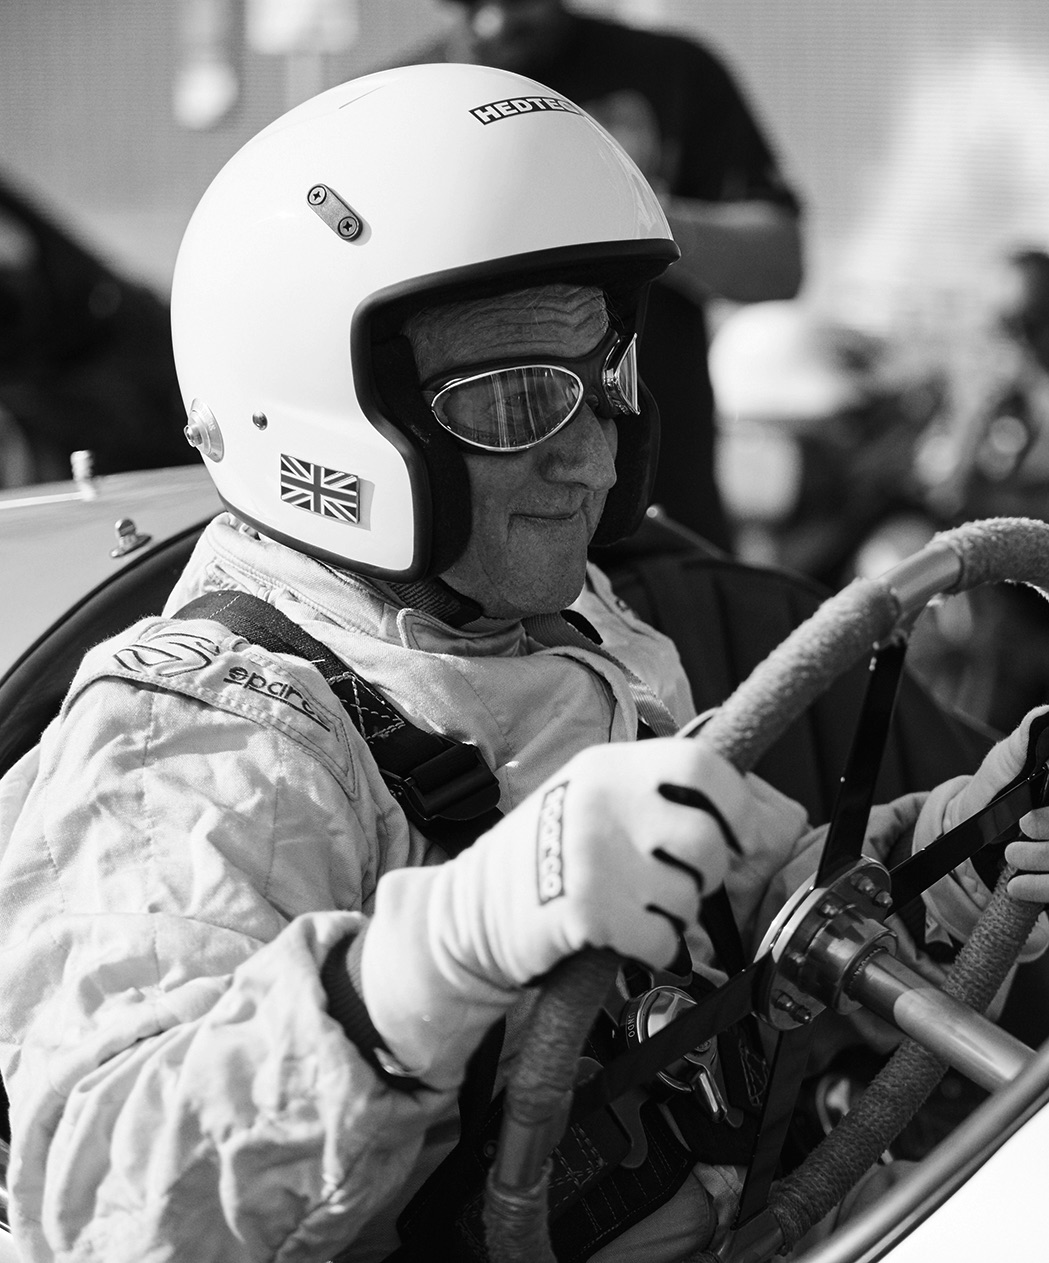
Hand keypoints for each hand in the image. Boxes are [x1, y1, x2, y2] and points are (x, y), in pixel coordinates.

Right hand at [360, 736, 764, 1085]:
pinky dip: (658, 949)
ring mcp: (593, 856)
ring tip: (640, 908)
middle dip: (706, 874)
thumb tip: (732, 800)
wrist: (469, 911)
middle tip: (682, 883)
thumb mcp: (588, 793)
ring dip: (677, 914)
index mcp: (609, 766)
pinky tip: (630, 939)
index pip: (702, 767)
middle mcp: (603, 802)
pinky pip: (662, 938)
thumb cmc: (541, 855)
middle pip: (704, 841)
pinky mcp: (586, 911)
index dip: (736, 804)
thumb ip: (648, 788)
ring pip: (688, 895)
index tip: (739, 834)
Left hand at [913, 706, 1048, 958]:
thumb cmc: (992, 795)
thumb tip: (1044, 716)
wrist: (967, 839)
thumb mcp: (1004, 764)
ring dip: (1048, 862)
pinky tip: (1016, 886)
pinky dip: (1042, 888)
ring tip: (1013, 858)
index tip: (1030, 815)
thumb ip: (1023, 744)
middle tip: (1026, 826)